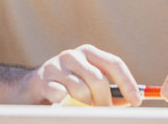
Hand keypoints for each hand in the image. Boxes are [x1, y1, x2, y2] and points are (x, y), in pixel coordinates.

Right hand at [19, 45, 141, 105]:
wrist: (30, 90)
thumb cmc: (67, 89)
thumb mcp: (90, 87)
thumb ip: (111, 93)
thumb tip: (133, 101)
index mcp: (88, 53)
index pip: (113, 63)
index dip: (127, 83)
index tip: (137, 101)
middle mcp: (72, 55)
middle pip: (98, 79)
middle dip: (105, 102)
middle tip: (104, 115)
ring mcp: (56, 66)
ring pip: (81, 90)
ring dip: (85, 106)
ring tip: (81, 110)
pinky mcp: (42, 79)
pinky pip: (62, 96)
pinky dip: (67, 105)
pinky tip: (63, 105)